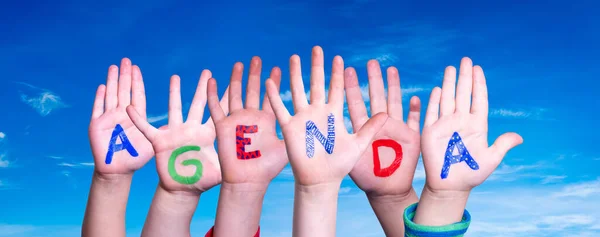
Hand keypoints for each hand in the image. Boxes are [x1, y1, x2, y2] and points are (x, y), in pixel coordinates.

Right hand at [88, 58, 153, 174]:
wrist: (118, 171)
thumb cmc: (136, 158)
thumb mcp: (152, 144)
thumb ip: (161, 133)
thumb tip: (176, 124)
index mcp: (136, 116)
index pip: (137, 95)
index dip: (137, 81)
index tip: (137, 68)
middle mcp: (122, 114)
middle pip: (124, 91)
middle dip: (125, 76)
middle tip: (126, 60)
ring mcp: (108, 118)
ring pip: (111, 95)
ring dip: (112, 81)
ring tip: (113, 67)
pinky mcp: (96, 126)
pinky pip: (97, 109)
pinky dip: (99, 98)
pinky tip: (101, 87)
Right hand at [127, 70, 228, 193]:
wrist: (182, 189)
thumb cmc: (202, 180)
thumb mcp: (219, 171)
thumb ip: (228, 161)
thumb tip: (244, 158)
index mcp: (206, 134)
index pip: (217, 113)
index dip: (223, 99)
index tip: (232, 83)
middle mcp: (191, 129)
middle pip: (197, 104)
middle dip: (202, 87)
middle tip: (207, 71)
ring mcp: (175, 133)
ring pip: (174, 108)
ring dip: (174, 93)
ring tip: (175, 77)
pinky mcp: (160, 141)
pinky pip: (146, 128)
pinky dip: (138, 119)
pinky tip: (129, 108)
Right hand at [207, 57, 286, 186]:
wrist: (248, 181)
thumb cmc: (268, 168)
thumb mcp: (285, 147)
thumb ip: (295, 132)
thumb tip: (314, 123)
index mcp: (266, 120)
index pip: (270, 96)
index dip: (273, 82)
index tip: (278, 67)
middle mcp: (251, 118)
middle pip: (252, 90)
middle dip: (255, 74)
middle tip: (257, 58)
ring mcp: (236, 121)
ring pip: (235, 94)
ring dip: (236, 79)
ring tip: (239, 64)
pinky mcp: (223, 127)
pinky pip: (216, 108)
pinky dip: (213, 94)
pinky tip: (212, 80)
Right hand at [265, 46, 387, 185]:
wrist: (321, 181)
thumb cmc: (340, 165)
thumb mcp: (359, 144)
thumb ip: (371, 128)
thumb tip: (388, 113)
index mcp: (334, 114)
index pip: (335, 88)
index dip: (337, 73)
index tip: (338, 58)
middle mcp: (317, 112)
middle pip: (316, 84)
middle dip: (316, 66)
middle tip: (317, 49)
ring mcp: (302, 119)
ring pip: (298, 91)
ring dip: (296, 74)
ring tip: (294, 57)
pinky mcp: (290, 128)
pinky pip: (280, 109)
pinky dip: (274, 96)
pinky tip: (270, 82)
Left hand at [345, 60, 420, 196]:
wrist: (386, 190)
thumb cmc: (366, 176)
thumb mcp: (351, 157)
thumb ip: (343, 141)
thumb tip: (327, 128)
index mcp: (363, 127)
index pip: (355, 103)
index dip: (352, 87)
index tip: (347, 69)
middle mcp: (379, 124)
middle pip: (376, 97)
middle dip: (374, 79)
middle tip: (371, 62)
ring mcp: (396, 128)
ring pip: (395, 102)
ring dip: (394, 87)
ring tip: (391, 70)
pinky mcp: (411, 137)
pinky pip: (415, 120)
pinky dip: (417, 110)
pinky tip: (416, 98)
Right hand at [421, 57, 522, 191]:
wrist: (450, 186)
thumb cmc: (472, 174)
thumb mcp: (491, 159)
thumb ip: (502, 145)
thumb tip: (519, 137)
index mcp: (477, 125)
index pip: (478, 99)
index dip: (479, 84)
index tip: (478, 68)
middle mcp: (461, 121)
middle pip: (463, 94)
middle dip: (465, 77)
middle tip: (466, 60)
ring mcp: (446, 125)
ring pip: (448, 99)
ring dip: (449, 83)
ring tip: (451, 68)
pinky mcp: (431, 131)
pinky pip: (433, 112)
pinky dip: (435, 101)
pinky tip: (438, 89)